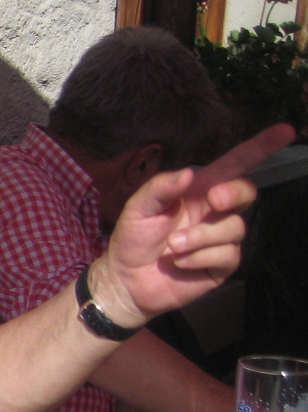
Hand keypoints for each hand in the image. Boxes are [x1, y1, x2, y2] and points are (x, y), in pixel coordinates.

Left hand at [95, 124, 293, 327]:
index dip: (260, 147)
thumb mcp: (138, 207)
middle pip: (246, 192)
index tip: (285, 130)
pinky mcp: (221, 264)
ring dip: (201, 236)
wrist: (126, 280)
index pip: (234, 165)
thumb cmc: (132, 239)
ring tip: (173, 246)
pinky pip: (227, 254)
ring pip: (234, 228)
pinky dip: (199, 257)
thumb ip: (160, 187)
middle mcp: (214, 212)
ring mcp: (220, 239)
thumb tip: (188, 172)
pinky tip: (179, 262)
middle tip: (214, 199)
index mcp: (198, 191)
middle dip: (234, 193)